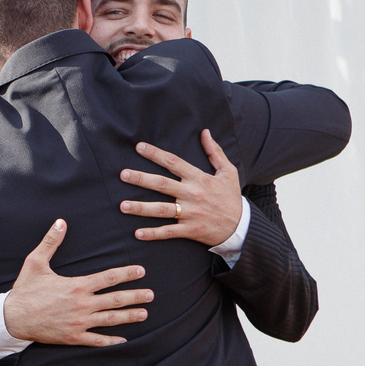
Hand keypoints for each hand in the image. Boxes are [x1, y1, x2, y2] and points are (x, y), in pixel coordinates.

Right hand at [4, 220, 152, 346]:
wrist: (12, 318)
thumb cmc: (24, 290)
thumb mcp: (35, 262)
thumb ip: (50, 242)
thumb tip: (61, 222)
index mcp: (77, 285)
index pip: (109, 277)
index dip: (127, 273)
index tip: (140, 271)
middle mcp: (82, 304)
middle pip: (116, 299)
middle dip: (136, 296)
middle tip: (150, 294)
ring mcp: (79, 322)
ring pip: (111, 319)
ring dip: (129, 316)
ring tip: (144, 313)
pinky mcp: (73, 337)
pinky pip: (97, 340)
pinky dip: (111, 340)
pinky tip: (124, 339)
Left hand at [119, 129, 241, 246]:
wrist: (241, 226)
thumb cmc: (231, 197)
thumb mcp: (228, 172)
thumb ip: (215, 152)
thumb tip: (205, 132)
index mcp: (199, 178)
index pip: (174, 162)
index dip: (156, 154)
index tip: (139, 147)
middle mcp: (192, 194)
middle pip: (162, 184)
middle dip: (141, 179)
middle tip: (123, 175)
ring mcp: (190, 213)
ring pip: (162, 209)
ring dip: (141, 208)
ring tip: (122, 205)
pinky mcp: (190, 230)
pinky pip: (169, 232)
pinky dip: (153, 234)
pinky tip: (137, 234)